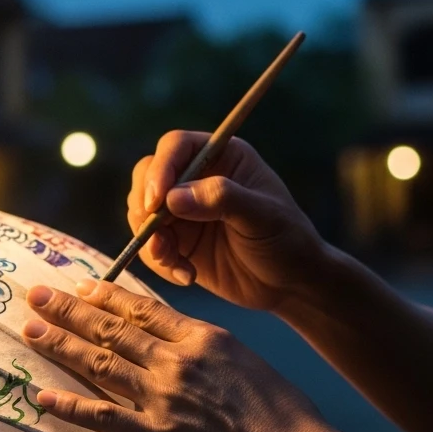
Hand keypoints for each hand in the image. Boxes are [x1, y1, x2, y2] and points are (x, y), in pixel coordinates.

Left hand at [21, 279, 334, 431]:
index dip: (106, 296)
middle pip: (112, 328)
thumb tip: (184, 343)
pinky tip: (42, 398)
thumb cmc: (282, 415)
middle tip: (36, 294)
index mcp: (203, 337)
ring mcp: (164, 397)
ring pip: (100, 362)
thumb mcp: (246, 363)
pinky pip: (102, 416)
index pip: (143, 308)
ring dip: (60, 345)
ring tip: (31, 330)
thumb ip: (209, 351)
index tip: (81, 286)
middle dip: (69, 310)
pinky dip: (69, 406)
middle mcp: (177, 361)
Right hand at [131, 130, 324, 312]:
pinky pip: (149, 246)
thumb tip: (173, 197)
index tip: (157, 201)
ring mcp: (182, 211)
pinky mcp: (176, 242)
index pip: (176, 147)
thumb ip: (222, 199)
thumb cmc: (287, 240)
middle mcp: (196, 178)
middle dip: (145, 207)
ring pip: (141, 213)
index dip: (160, 169)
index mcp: (221, 157)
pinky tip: (186, 275)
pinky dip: (159, 262)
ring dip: (150, 239)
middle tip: (155, 236)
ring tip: (174, 262)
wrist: (291, 284)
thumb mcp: (262, 216)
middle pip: (148, 176)